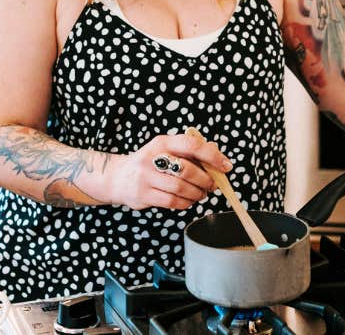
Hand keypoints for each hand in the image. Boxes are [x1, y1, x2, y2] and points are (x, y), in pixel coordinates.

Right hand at [101, 133, 232, 209]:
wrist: (118, 177)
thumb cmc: (150, 163)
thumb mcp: (166, 149)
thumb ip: (191, 151)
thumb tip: (217, 154)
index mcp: (162, 142)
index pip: (191, 145)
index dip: (212, 156)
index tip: (226, 166)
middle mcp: (153, 157)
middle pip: (187, 170)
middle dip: (206, 180)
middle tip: (212, 185)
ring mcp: (146, 177)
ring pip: (181, 188)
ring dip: (197, 194)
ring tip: (201, 194)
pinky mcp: (143, 195)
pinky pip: (172, 201)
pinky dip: (186, 203)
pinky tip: (188, 200)